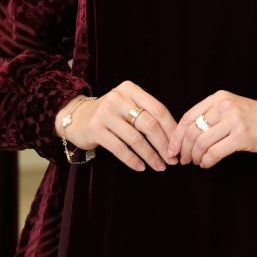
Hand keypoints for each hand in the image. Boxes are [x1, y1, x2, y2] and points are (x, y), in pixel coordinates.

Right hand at [55, 81, 177, 172]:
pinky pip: (119, 148)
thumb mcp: (128, 105)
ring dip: (151, 155)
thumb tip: (174, 138)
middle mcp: (118, 98)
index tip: (178, 146)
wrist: (77, 117)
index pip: (158, 109)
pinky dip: (133, 160)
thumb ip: (148, 114)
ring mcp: (105, 113)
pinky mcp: (95, 129)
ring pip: (136, 139)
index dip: (171, 129)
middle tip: (172, 160)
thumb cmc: (111, 114)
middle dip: (163, 145)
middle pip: (149, 124)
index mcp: (130, 90)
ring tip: (159, 166)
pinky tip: (141, 167)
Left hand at [167, 90, 256, 168]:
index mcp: (219, 98)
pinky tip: (207, 164)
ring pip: (202, 143)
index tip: (172, 148)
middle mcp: (225, 106)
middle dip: (184, 149)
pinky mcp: (242, 137)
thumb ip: (210, 115)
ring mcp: (234, 121)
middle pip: (193, 131)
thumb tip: (184, 136)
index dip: (177, 135)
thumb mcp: (231, 108)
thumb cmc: (254, 119)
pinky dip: (207, 161)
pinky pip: (215, 152)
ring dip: (195, 157)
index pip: (188, 116)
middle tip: (183, 159)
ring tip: (197, 162)